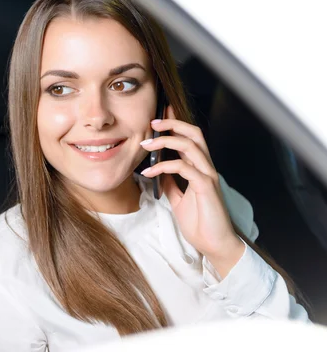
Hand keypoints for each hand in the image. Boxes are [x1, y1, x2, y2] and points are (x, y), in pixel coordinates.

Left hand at [139, 105, 244, 277]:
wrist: (215, 245)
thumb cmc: (200, 223)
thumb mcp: (178, 199)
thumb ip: (170, 184)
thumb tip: (157, 172)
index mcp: (200, 169)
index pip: (190, 138)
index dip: (176, 124)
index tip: (159, 115)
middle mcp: (206, 168)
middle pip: (194, 134)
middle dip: (173, 124)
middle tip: (152, 122)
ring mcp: (208, 176)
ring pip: (190, 146)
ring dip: (165, 141)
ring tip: (145, 144)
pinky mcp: (205, 188)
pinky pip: (184, 169)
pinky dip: (163, 167)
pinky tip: (148, 172)